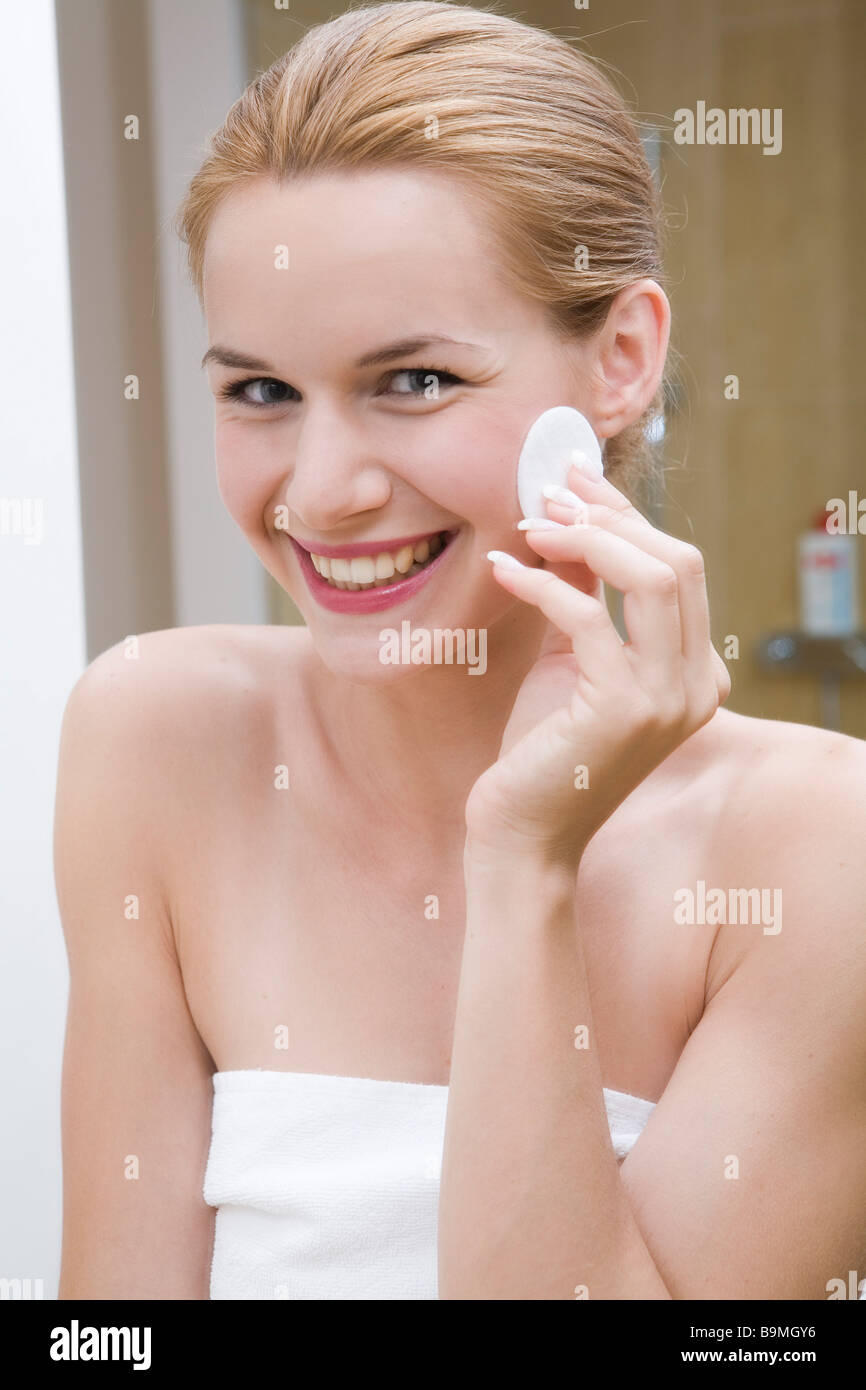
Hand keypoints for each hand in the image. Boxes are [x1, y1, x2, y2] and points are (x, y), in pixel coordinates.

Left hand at [464, 461, 730, 867]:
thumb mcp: (572, 659)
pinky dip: (542, 583)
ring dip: (586, 538)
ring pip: (652, 576)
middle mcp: (698, 685)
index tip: (575, 481)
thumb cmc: (544, 749)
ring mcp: (669, 698)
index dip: (627, 516)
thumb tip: (574, 519)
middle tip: (549, 493)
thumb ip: (587, 595)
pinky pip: (587, 615)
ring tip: (529, 525)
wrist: (524, 832)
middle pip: (678, 561)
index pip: (679, 567)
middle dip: (609, 516)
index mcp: (696, 672)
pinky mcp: (623, 708)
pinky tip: (503, 571)